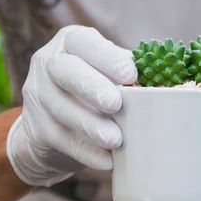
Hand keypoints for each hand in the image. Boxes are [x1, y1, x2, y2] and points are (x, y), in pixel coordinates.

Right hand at [6, 26, 136, 186]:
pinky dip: (85, 151)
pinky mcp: (35, 126)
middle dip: (92, 88)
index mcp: (71, 42)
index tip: (131, 75)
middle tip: (116, 104)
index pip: (83, 41)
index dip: (107, 56)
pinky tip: (106, 160)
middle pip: (65, 71)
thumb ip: (129, 73)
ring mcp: (37, 95)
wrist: (55, 124)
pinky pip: (60, 138)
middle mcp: (48, 63)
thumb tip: (166, 82)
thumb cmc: (97, 88)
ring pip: (61, 108)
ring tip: (115, 139)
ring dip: (90, 125)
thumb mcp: (109, 73)